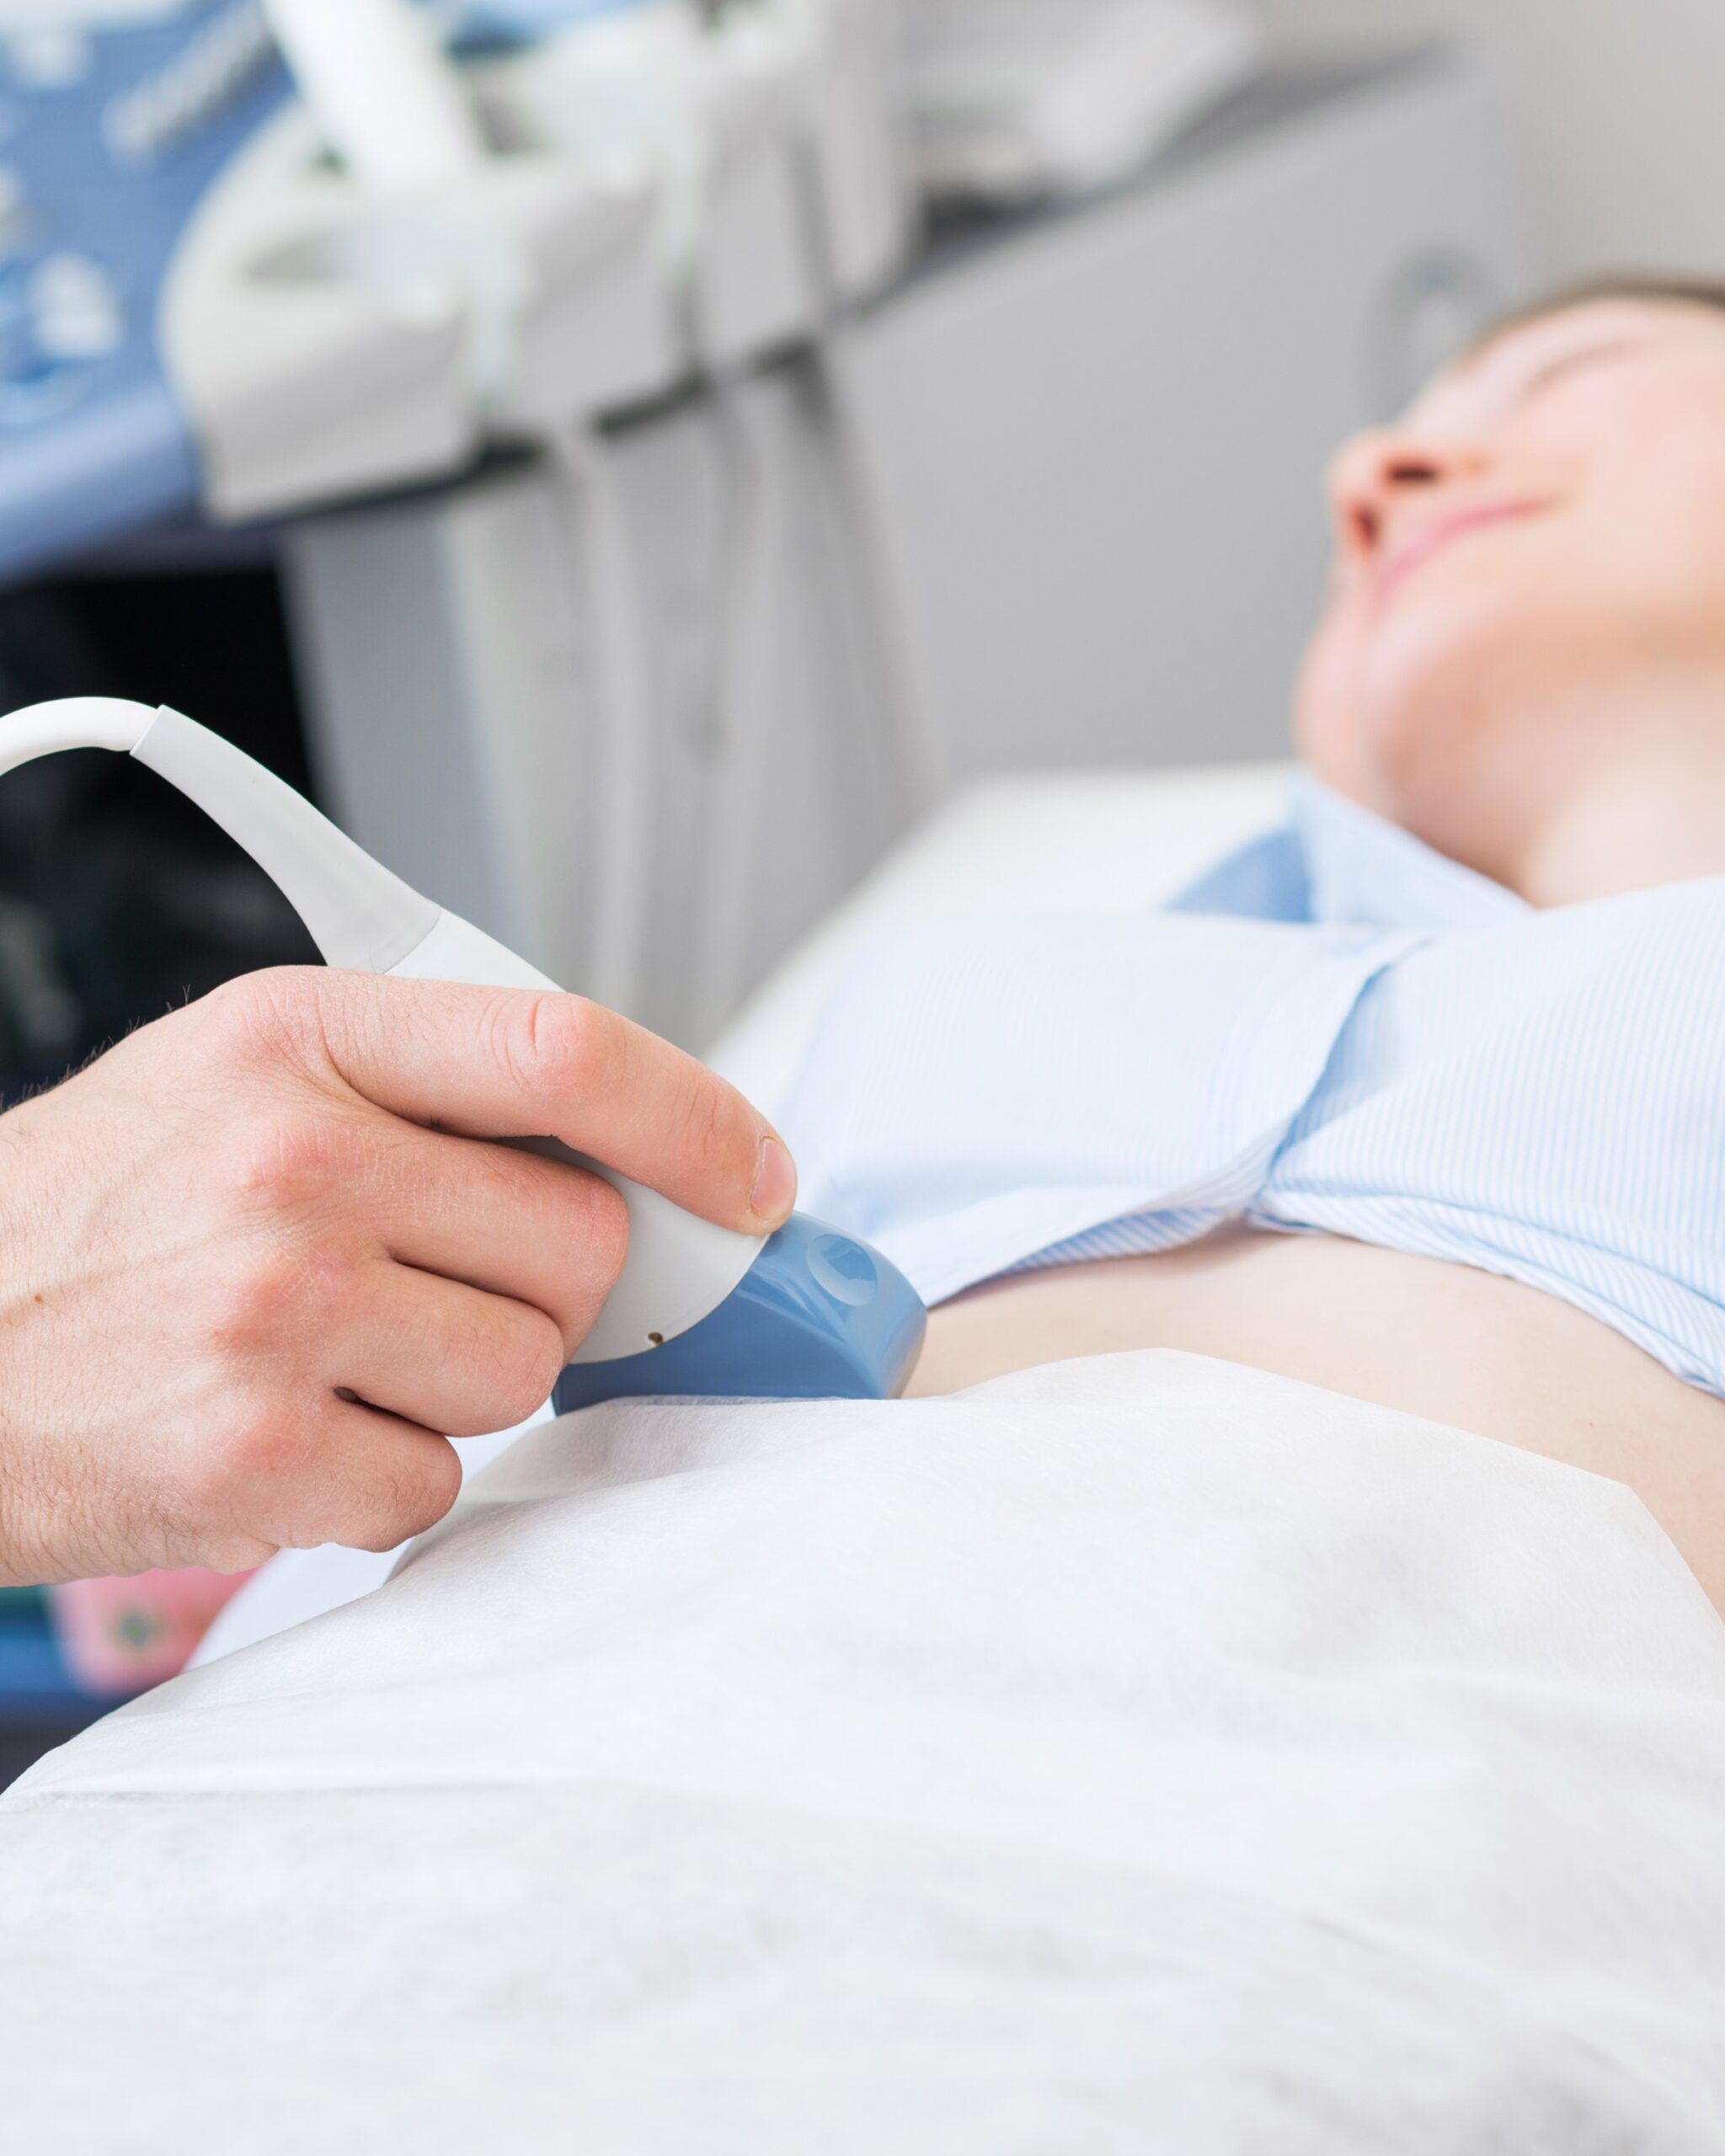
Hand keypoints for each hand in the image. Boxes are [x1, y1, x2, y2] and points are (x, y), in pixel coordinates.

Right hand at [0, 968, 795, 1584]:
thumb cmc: (90, 1212)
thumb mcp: (235, 1069)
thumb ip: (423, 1082)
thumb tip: (626, 1143)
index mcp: (303, 1037)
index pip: (566, 1049)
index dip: (697, 1118)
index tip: (753, 1177)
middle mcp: (295, 1160)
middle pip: (581, 1242)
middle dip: (545, 1282)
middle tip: (438, 1285)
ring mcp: (276, 1309)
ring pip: (526, 1371)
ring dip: (463, 1382)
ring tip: (341, 1354)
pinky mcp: (257, 1453)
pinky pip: (439, 1480)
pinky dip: (386, 1472)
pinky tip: (294, 1429)